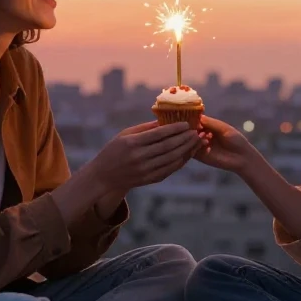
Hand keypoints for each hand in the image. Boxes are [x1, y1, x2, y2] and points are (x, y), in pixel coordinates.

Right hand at [85, 121, 206, 193]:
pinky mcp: (149, 180)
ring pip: (171, 159)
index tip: (186, 124)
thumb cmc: (114, 150)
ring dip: (186, 150)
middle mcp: (139, 157)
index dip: (174, 129)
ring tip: (196, 142)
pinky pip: (169, 170)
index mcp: (132, 143)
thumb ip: (145, 128)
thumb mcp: (125, 134)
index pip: (158, 135)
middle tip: (196, 132)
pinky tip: (187, 154)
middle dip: (184, 139)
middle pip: (168, 147)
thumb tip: (165, 120)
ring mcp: (145, 170)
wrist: (104, 176)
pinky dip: (180, 162)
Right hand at [195, 115, 261, 173]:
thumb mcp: (224, 129)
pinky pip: (192, 151)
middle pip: (190, 131)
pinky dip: (195, 147)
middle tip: (194, 127)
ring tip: (203, 136)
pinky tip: (205, 145)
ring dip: (193, 138)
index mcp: (208, 127)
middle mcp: (202, 135)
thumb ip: (211, 123)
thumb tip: (198, 117)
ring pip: (189, 141)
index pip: (196, 121)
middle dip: (191, 129)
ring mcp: (200, 146)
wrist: (242, 157)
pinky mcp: (201, 156)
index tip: (190, 117)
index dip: (192, 119)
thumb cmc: (236, 140)